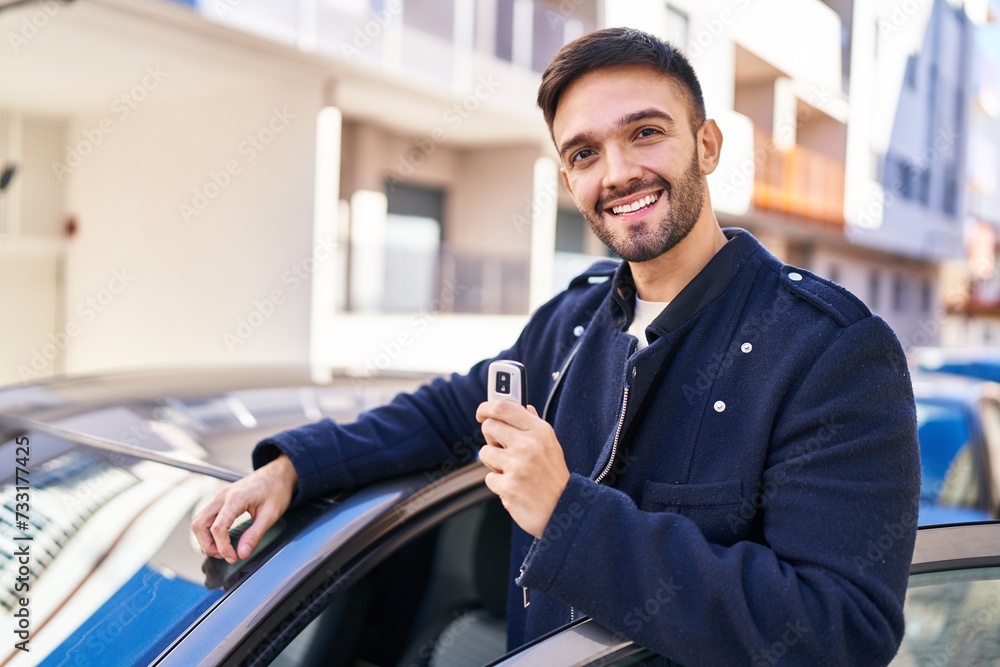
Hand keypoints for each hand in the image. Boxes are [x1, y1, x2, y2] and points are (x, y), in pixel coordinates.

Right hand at [191, 454, 297, 562]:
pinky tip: (221, 539)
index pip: (218, 528)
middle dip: (207, 545)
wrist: (278, 473)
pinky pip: (206, 517)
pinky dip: (208, 531)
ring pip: (199, 521)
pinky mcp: (221, 499)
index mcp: (235, 499)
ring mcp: (220, 496)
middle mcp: (222, 496)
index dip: (222, 547)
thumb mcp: (271, 515)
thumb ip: (255, 535)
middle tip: (224, 555)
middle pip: (199, 524)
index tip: (234, 557)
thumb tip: (242, 554)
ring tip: (222, 550)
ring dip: (205, 539)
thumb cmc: (277, 490)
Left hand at [476, 401, 569, 538]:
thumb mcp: (550, 444)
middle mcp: (528, 445)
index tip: (482, 412)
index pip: (503, 407)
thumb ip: (534, 424)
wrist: (564, 510)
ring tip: (512, 471)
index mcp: (539, 431)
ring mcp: (517, 465)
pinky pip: (489, 477)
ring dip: (494, 463)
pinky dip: (499, 484)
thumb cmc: (554, 476)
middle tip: (502, 448)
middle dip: (491, 438)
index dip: (486, 407)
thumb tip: (523, 407)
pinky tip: (515, 486)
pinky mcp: (508, 486)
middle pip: (489, 426)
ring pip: (485, 452)